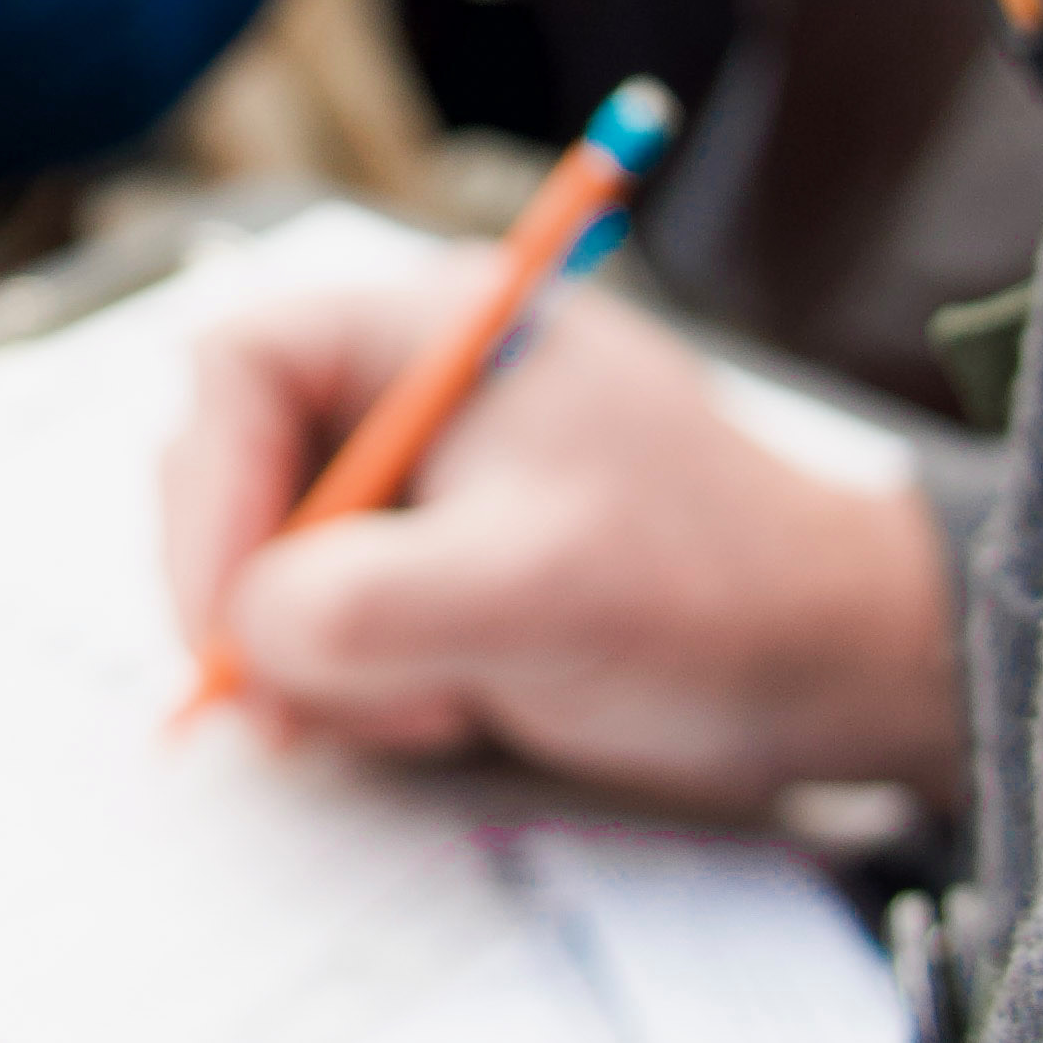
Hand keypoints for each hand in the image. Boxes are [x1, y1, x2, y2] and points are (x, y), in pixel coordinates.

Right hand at [166, 274, 967, 809]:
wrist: (832, 667)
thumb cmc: (715, 596)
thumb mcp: (535, 593)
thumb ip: (368, 600)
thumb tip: (246, 629)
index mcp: (438, 330)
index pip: (242, 369)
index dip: (211, 493)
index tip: (229, 620)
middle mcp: (413, 387)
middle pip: (234, 467)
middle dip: (257, 596)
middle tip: (298, 701)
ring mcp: (420, 481)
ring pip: (269, 560)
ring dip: (309, 656)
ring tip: (422, 705)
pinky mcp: (433, 567)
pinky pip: (323, 620)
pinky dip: (345, 684)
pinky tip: (435, 713)